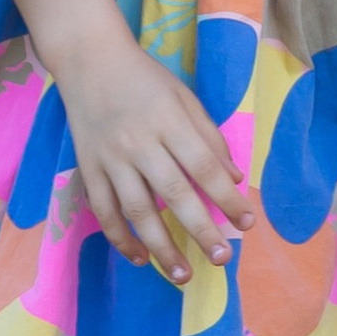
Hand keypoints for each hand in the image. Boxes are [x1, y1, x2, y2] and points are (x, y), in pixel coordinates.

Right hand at [55, 28, 252, 286]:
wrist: (89, 60)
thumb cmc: (144, 78)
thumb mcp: (184, 97)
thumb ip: (209, 137)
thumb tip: (234, 179)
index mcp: (169, 121)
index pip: (204, 167)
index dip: (227, 198)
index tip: (247, 222)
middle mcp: (140, 142)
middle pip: (174, 195)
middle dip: (201, 231)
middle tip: (222, 259)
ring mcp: (110, 158)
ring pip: (137, 210)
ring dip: (160, 247)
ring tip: (182, 275)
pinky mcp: (88, 167)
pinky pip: (104, 210)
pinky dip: (119, 237)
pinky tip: (139, 258)